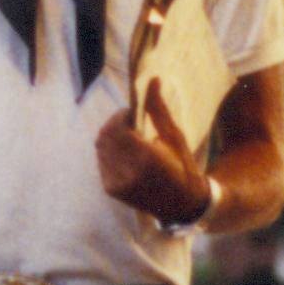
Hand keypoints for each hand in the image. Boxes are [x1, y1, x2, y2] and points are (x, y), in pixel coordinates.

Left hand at [96, 79, 211, 227]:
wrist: (183, 205)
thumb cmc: (183, 165)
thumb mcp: (175, 135)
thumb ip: (158, 108)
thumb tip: (152, 79)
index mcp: (147, 158)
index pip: (118, 126)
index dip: (122, 115)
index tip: (133, 112)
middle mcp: (129, 173)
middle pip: (105, 135)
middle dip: (114, 123)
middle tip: (129, 123)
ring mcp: (117, 183)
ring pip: (100, 147)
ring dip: (111, 137)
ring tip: (130, 139)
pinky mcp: (111, 190)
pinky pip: (101, 161)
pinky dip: (110, 152)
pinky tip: (126, 154)